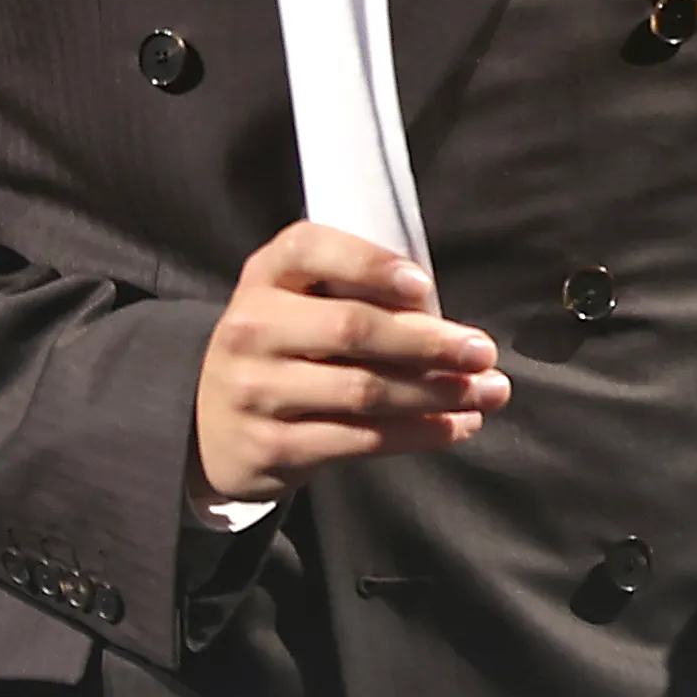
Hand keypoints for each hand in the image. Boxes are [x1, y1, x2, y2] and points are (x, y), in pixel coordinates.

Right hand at [193, 222, 509, 505]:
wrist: (210, 426)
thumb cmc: (281, 349)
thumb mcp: (295, 303)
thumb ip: (352, 295)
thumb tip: (446, 322)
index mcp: (266, 275)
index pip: (312, 250)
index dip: (370, 265)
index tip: (424, 286)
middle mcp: (253, 327)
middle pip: (353, 328)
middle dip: (429, 342)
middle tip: (483, 351)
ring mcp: (257, 390)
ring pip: (364, 390)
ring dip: (436, 393)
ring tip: (486, 393)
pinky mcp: (271, 445)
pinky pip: (358, 440)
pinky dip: (416, 433)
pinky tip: (454, 426)